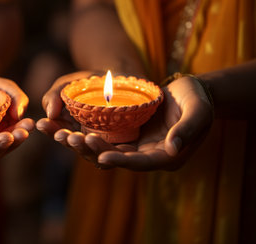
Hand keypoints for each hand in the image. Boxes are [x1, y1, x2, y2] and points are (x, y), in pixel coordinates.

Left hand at [37, 74, 213, 170]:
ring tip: (56, 132)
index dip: (121, 160)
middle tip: (68, 138)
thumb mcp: (199, 112)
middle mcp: (145, 154)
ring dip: (79, 141)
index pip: (139, 163)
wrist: (191, 93)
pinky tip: (63, 123)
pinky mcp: (123, 132)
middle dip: (89, 150)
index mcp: (164, 156)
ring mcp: (133, 144)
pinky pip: (100, 135)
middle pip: (114, 157)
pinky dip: (82, 130)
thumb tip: (172, 148)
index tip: (102, 156)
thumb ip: (188, 131)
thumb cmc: (199, 101)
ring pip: (101, 147)